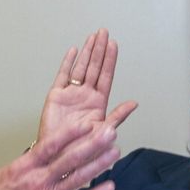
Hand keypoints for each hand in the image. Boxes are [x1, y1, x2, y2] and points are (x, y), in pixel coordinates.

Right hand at [0, 123, 119, 189]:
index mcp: (22, 169)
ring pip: (79, 178)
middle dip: (92, 144)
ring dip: (99, 164)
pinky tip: (111, 186)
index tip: (84, 124)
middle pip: (70, 159)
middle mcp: (39, 182)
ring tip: (115, 151)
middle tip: (110, 131)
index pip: (49, 146)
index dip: (68, 134)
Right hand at [37, 28, 137, 143]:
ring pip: (80, 68)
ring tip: (92, 37)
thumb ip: (117, 116)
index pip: (105, 76)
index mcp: (98, 103)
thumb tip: (134, 104)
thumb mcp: (103, 133)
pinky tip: (73, 51)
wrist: (57, 156)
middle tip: (103, 33)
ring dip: (86, 52)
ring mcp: (70, 95)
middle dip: (99, 50)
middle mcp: (85, 96)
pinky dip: (67, 63)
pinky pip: (62, 76)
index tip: (113, 44)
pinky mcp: (56, 96)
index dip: (109, 60)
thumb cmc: (80, 149)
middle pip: (94, 67)